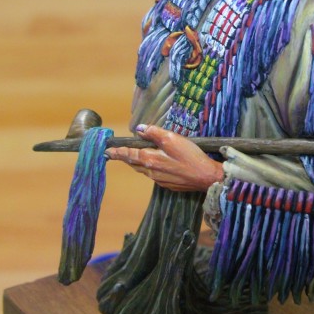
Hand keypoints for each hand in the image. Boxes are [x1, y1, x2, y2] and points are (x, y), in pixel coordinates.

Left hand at [105, 124, 223, 191]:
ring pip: (142, 169)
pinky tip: (153, 163)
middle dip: (125, 157)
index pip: (129, 154)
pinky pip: (152, 175)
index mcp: (150, 159)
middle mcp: (151, 172)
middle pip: (133, 163)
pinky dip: (148, 167)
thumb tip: (140, 129)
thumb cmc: (191, 157)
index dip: (117, 152)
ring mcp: (159, 180)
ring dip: (136, 162)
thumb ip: (155, 133)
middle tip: (116, 153)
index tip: (107, 151)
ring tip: (131, 156)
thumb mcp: (173, 139)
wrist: (206, 178)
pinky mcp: (167, 184)